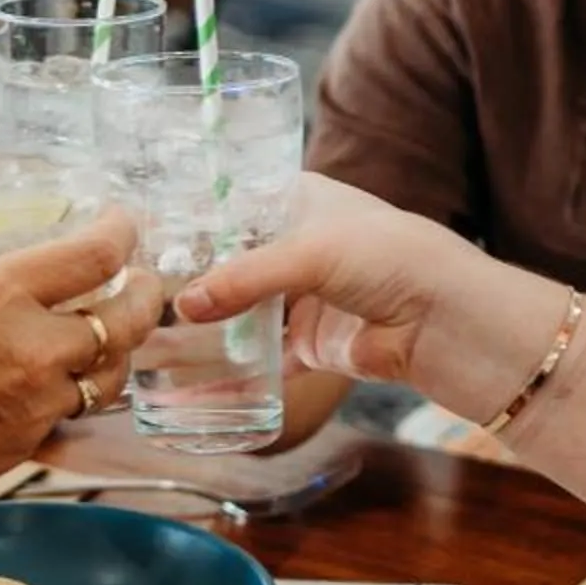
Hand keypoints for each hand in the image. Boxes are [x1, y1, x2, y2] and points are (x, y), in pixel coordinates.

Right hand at [0, 213, 166, 539]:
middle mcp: (33, 349)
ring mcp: (34, 404)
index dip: (121, 231)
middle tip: (144, 279)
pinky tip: (63, 381)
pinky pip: (74, 413)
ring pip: (112, 375)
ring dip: (121, 349)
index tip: (124, 222)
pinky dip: (81, 392)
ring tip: (112, 333)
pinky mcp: (23, 446)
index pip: (94, 254)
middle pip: (128, 319)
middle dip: (148, 293)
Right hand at [173, 175, 469, 388]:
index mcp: (301, 199)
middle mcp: (298, 244)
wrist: (449, 321)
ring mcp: (303, 296)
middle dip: (190, 277)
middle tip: (136, 290)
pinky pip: (260, 359)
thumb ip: (245, 276)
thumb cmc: (392, 258)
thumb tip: (184, 305)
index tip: (145, 232)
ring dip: (205, 325)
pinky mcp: (310, 343)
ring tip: (149, 334)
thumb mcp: (312, 251)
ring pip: (241, 311)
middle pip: (230, 260)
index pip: (233, 202)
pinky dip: (230, 373)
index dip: (193, 217)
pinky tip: (189, 385)